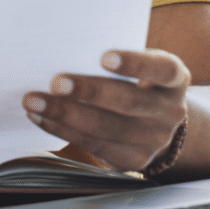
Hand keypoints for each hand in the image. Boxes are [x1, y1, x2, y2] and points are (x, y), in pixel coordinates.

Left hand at [22, 49, 189, 172]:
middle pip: (128, 102)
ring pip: (106, 128)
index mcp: (174, 80)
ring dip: (65, 114)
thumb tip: (67, 48)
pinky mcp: (132, 160)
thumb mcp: (140, 68)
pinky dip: (62, 129)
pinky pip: (93, 145)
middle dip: (89, 91)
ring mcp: (153, 140)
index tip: (104, 56)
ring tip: (35, 101)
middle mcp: (169, 112)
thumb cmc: (138, 83)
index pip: (162, 69)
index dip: (135, 63)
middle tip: (56, 82)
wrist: (156, 125)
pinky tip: (42, 117)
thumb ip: (115, 60)